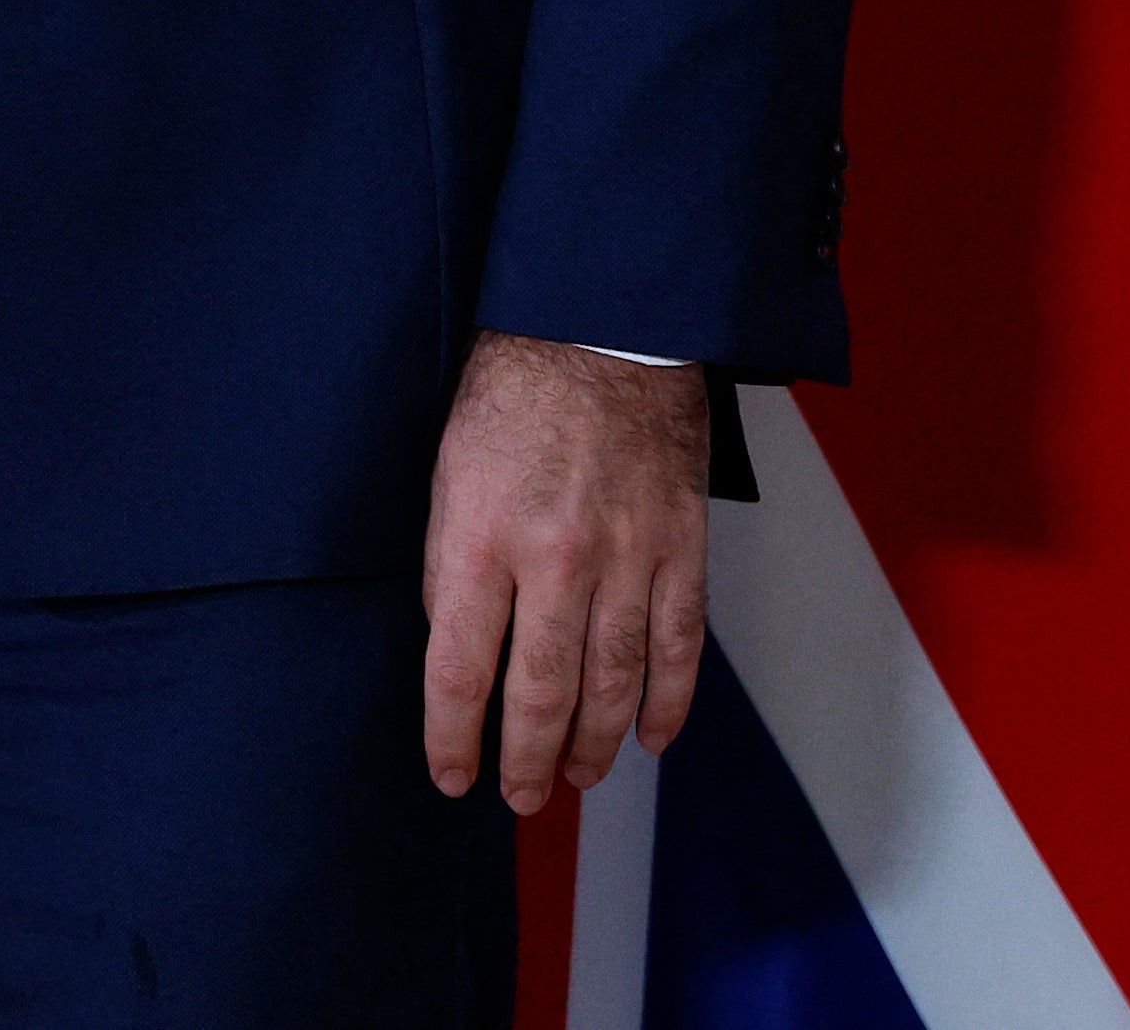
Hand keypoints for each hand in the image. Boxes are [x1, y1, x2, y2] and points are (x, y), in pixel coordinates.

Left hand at [421, 331, 709, 813]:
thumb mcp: (447, 474)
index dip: (453, 736)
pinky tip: (650, 738)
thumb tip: (457, 650)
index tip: (452, 776)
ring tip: (574, 778)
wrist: (603, 331)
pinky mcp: (682, 549)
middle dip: (525, 759)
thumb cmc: (512, 398)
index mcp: (479, 534)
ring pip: (611, 683)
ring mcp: (627, 557)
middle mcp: (555, 557)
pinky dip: (666, 704)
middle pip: (539, 692)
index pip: (458, 666)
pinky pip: (678, 648)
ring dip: (592, 745)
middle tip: (520, 798)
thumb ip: (452, 565)